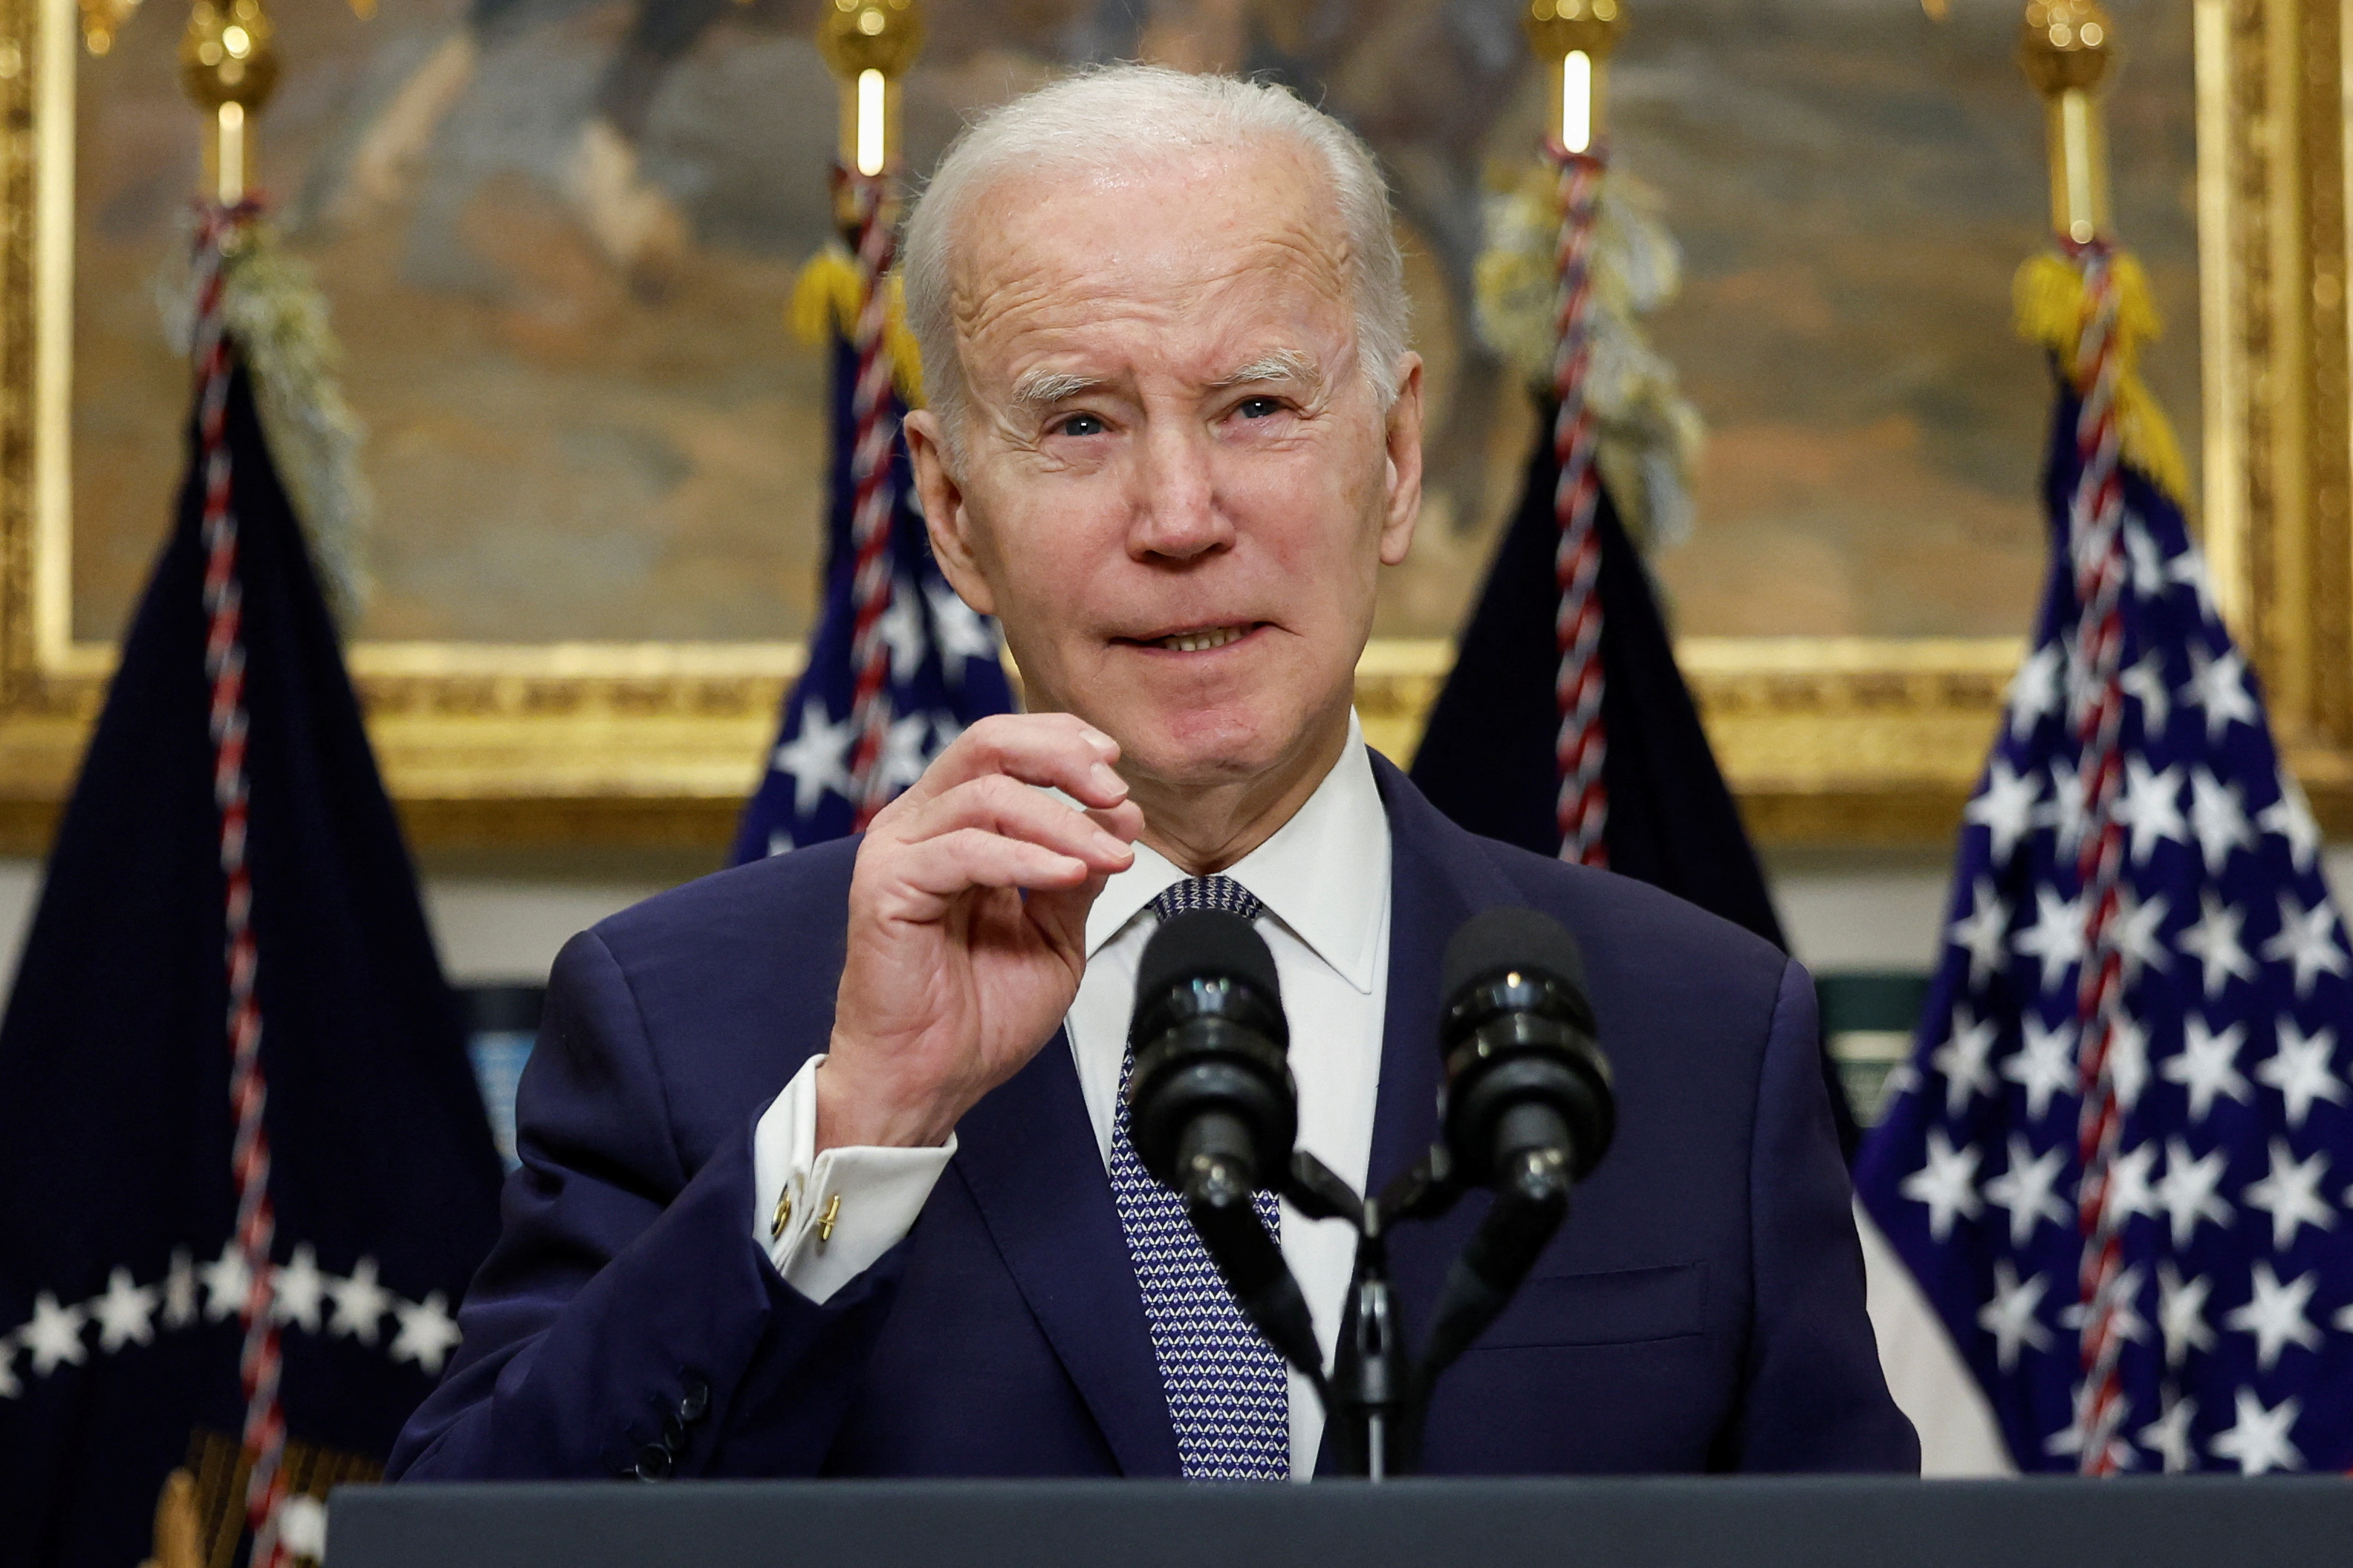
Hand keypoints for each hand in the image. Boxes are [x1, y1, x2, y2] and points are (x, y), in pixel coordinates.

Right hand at [816, 713, 1141, 1150]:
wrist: (931, 1080)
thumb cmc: (980, 1016)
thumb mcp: (1054, 935)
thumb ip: (1079, 874)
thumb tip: (1121, 818)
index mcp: (955, 825)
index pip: (1006, 747)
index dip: (1064, 743)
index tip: (1118, 771)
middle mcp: (921, 825)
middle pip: (988, 744)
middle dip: (1063, 758)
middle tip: (1115, 795)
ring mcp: (898, 851)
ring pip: (985, 794)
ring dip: (1061, 821)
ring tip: (1109, 857)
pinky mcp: (885, 886)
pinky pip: (963, 849)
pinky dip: (1025, 856)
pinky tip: (1067, 875)